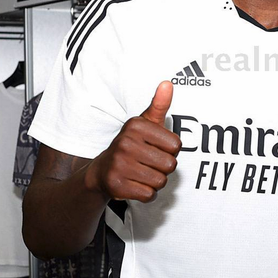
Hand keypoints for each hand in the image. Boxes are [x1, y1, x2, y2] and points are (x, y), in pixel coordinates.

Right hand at [85, 81, 180, 202]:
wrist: (101, 171)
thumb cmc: (131, 145)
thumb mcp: (145, 123)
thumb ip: (159, 104)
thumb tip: (168, 83)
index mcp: (136, 125)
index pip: (176, 145)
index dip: (170, 151)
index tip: (155, 148)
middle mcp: (125, 143)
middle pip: (170, 165)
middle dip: (163, 168)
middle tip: (147, 163)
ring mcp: (119, 164)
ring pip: (161, 181)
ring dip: (156, 181)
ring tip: (141, 173)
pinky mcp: (116, 185)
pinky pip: (149, 194)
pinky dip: (147, 193)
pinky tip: (136, 184)